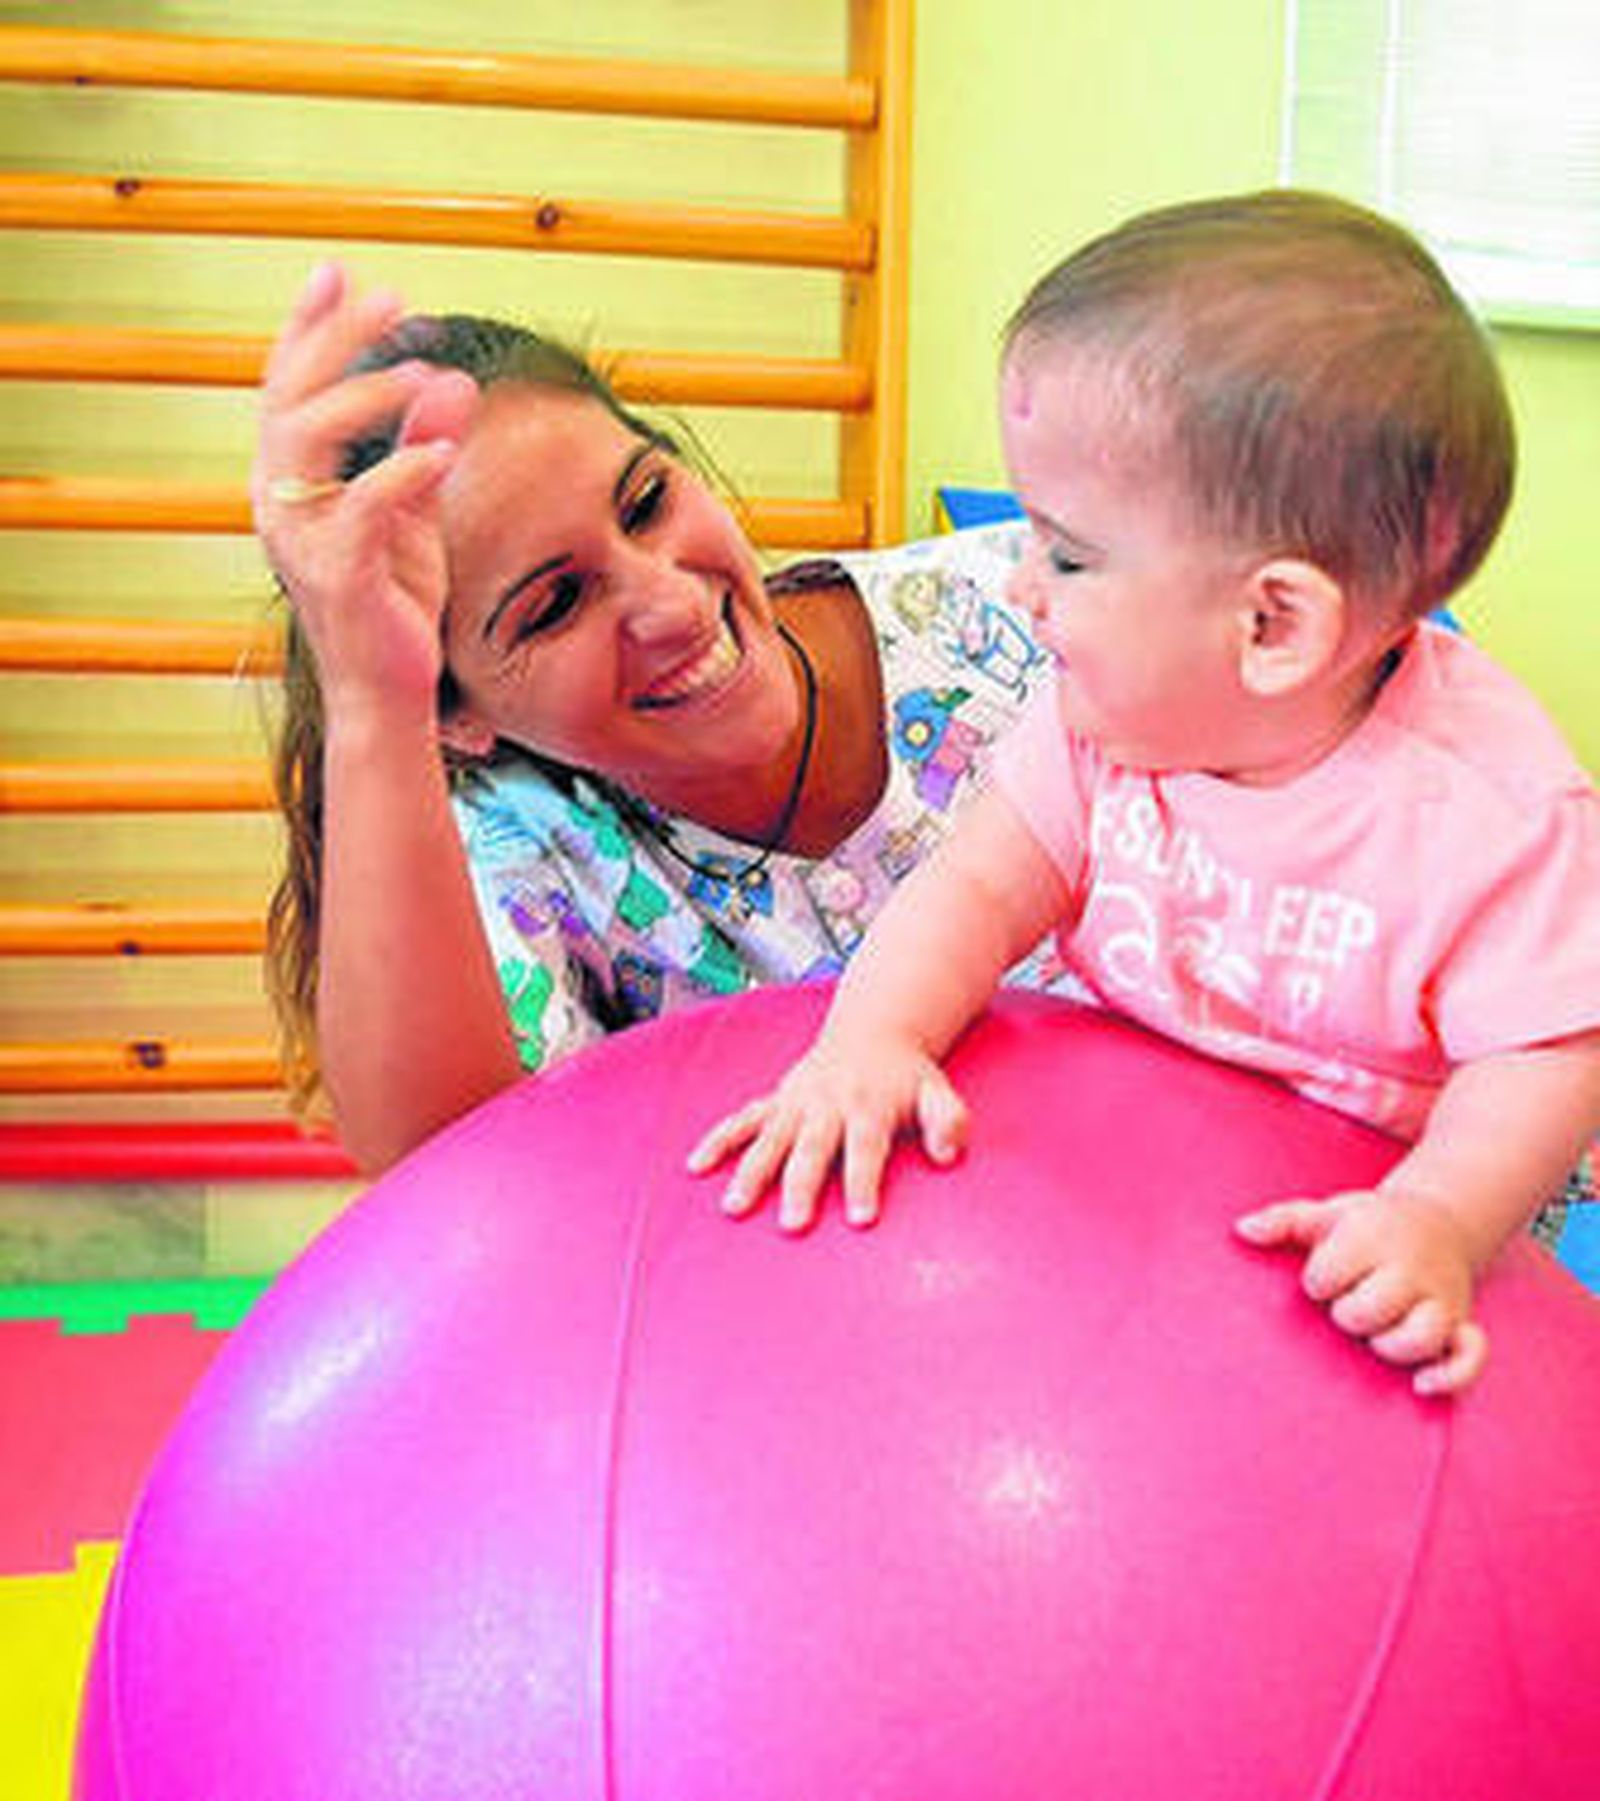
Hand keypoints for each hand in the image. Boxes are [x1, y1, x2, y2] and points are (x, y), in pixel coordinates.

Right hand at [252, 262, 478, 718]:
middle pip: (289, 398)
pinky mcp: (338, 578)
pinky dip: (401, 473)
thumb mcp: (414, 514)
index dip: (308, 328)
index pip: (288, 389)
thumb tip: (451, 378)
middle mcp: (281, 504)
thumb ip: (423, 448)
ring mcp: (302, 541)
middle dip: (335, 340)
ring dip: (368, 396)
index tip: (338, 272)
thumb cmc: (393, 604)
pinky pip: (361, 511)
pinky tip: (442, 452)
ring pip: (308, 441)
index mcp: (292, 483)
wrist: (389, 692)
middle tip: (389, 300)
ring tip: (424, 370)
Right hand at [686, 1034, 968, 1232]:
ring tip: (734, 1207)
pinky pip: (741, 1120)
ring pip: (769, 1138)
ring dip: (750, 1171)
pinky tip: (697, 1166)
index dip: (864, 1182)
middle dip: (801, 1185)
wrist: (872, 1032)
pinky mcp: (775, 1101)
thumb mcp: (938, 1092)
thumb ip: (949, 1121)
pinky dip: (718, 1140)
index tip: (861, 1219)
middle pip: (812, 1148)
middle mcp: (827, 1104)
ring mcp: (796, 1103)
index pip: (866, 1149)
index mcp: (869, 1106)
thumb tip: (948, 1154)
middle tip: (793, 1224)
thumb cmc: (906, 1077)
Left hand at [1235, 1184, 1488, 1396]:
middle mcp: (1410, 1269)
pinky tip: (1421, 1386)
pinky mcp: (1461, 1325)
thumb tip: (1242, 1231)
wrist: (1438, 1220)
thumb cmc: (1368, 1225)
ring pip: (1418, 1338)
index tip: (1326, 1271)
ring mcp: (1441, 1300)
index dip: (1317, 1280)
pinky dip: (1451, 1376)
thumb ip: (1281, 1220)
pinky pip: (1469, 1358)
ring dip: (1389, 1343)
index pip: (1326, 1276)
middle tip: (1353, 1298)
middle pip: (1367, 1312)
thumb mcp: (1324, 1213)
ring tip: (1377, 1330)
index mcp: (1371, 1237)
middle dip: (1348, 1313)